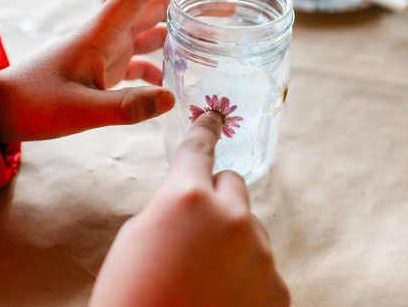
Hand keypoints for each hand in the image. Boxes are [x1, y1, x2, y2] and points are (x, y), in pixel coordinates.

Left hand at [0, 0, 209, 141]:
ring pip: (150, 34)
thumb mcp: (81, 110)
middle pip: (154, 8)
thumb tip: (173, 100)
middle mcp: (107, 36)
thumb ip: (126, 108)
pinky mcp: (106, 70)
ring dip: (179, 34)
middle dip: (189, 3)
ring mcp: (107, 52)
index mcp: (101, 32)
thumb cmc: (34, 103)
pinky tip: (174, 84)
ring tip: (210, 42)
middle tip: (224, 9)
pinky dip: (160, 68)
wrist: (4, 110)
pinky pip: (141, 62)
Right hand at [89, 111, 289, 306]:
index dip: (204, 130)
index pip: (200, 148)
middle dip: (216, 196)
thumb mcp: (137, 239)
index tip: (214, 117)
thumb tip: (193, 204)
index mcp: (187, 198)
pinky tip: (222, 298)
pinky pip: (261, 264)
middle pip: (233, 184)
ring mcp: (260, 253)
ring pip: (248, 227)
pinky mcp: (276, 287)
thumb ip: (171, 208)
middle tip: (195, 228)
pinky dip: (245, 273)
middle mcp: (232, 217)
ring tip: (204, 276)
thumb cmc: (131, 297)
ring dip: (231, 239)